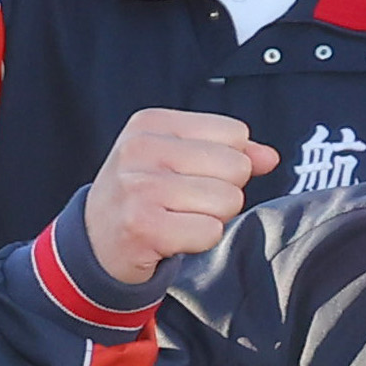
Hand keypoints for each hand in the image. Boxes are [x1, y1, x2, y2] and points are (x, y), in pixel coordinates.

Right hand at [85, 108, 277, 287]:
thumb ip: (229, 152)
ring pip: (227, 201)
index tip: (189, 176)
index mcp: (151, 123)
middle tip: (184, 202)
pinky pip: (210, 232)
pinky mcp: (142, 226)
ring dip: (211, 218)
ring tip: (177, 219)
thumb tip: (269, 157)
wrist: (95, 242)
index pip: (235, 133)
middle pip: (236, 167)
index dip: (225, 162)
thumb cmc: (142, 196)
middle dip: (222, 191)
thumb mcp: (178, 160)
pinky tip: (171, 237)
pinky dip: (198, 242)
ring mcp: (139, 187)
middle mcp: (140, 149)